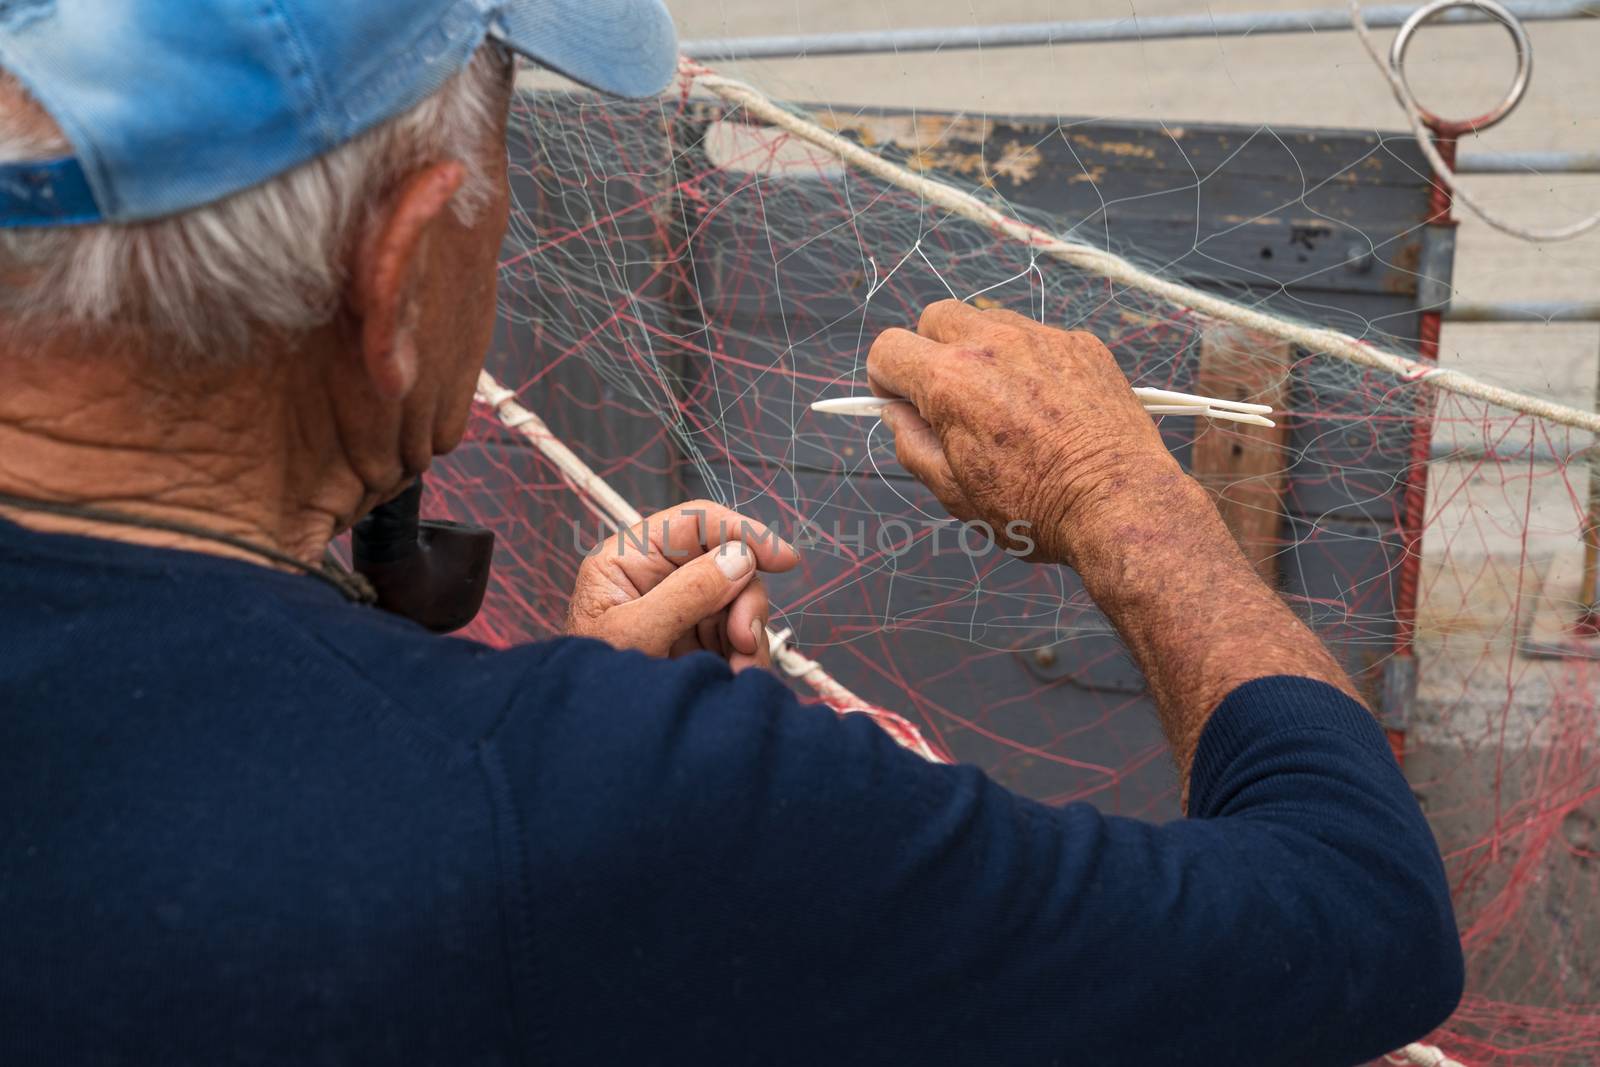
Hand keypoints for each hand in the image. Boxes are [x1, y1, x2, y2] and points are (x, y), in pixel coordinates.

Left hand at [564, 501, 800, 670]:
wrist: (589, 745)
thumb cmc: (592, 686)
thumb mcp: (635, 634)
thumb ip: (687, 593)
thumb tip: (739, 558)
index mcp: (628, 559)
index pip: (695, 523)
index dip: (744, 532)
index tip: (784, 559)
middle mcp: (656, 578)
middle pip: (727, 564)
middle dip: (744, 602)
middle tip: (743, 640)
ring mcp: (678, 609)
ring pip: (738, 602)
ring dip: (748, 637)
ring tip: (736, 673)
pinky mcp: (695, 642)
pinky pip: (738, 636)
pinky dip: (745, 657)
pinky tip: (732, 680)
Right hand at [867, 300, 1184, 565]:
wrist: (1118, 503)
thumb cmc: (1035, 508)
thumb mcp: (953, 491)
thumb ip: (912, 444)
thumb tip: (896, 415)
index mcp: (950, 382)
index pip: (889, 349)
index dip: (886, 379)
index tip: (902, 402)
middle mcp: (993, 346)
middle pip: (936, 318)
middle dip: (930, 351)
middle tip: (947, 397)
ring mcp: (1042, 339)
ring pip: (989, 321)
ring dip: (981, 352)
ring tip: (1002, 402)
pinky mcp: (1082, 345)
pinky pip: (1038, 337)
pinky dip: (1029, 361)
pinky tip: (1046, 405)